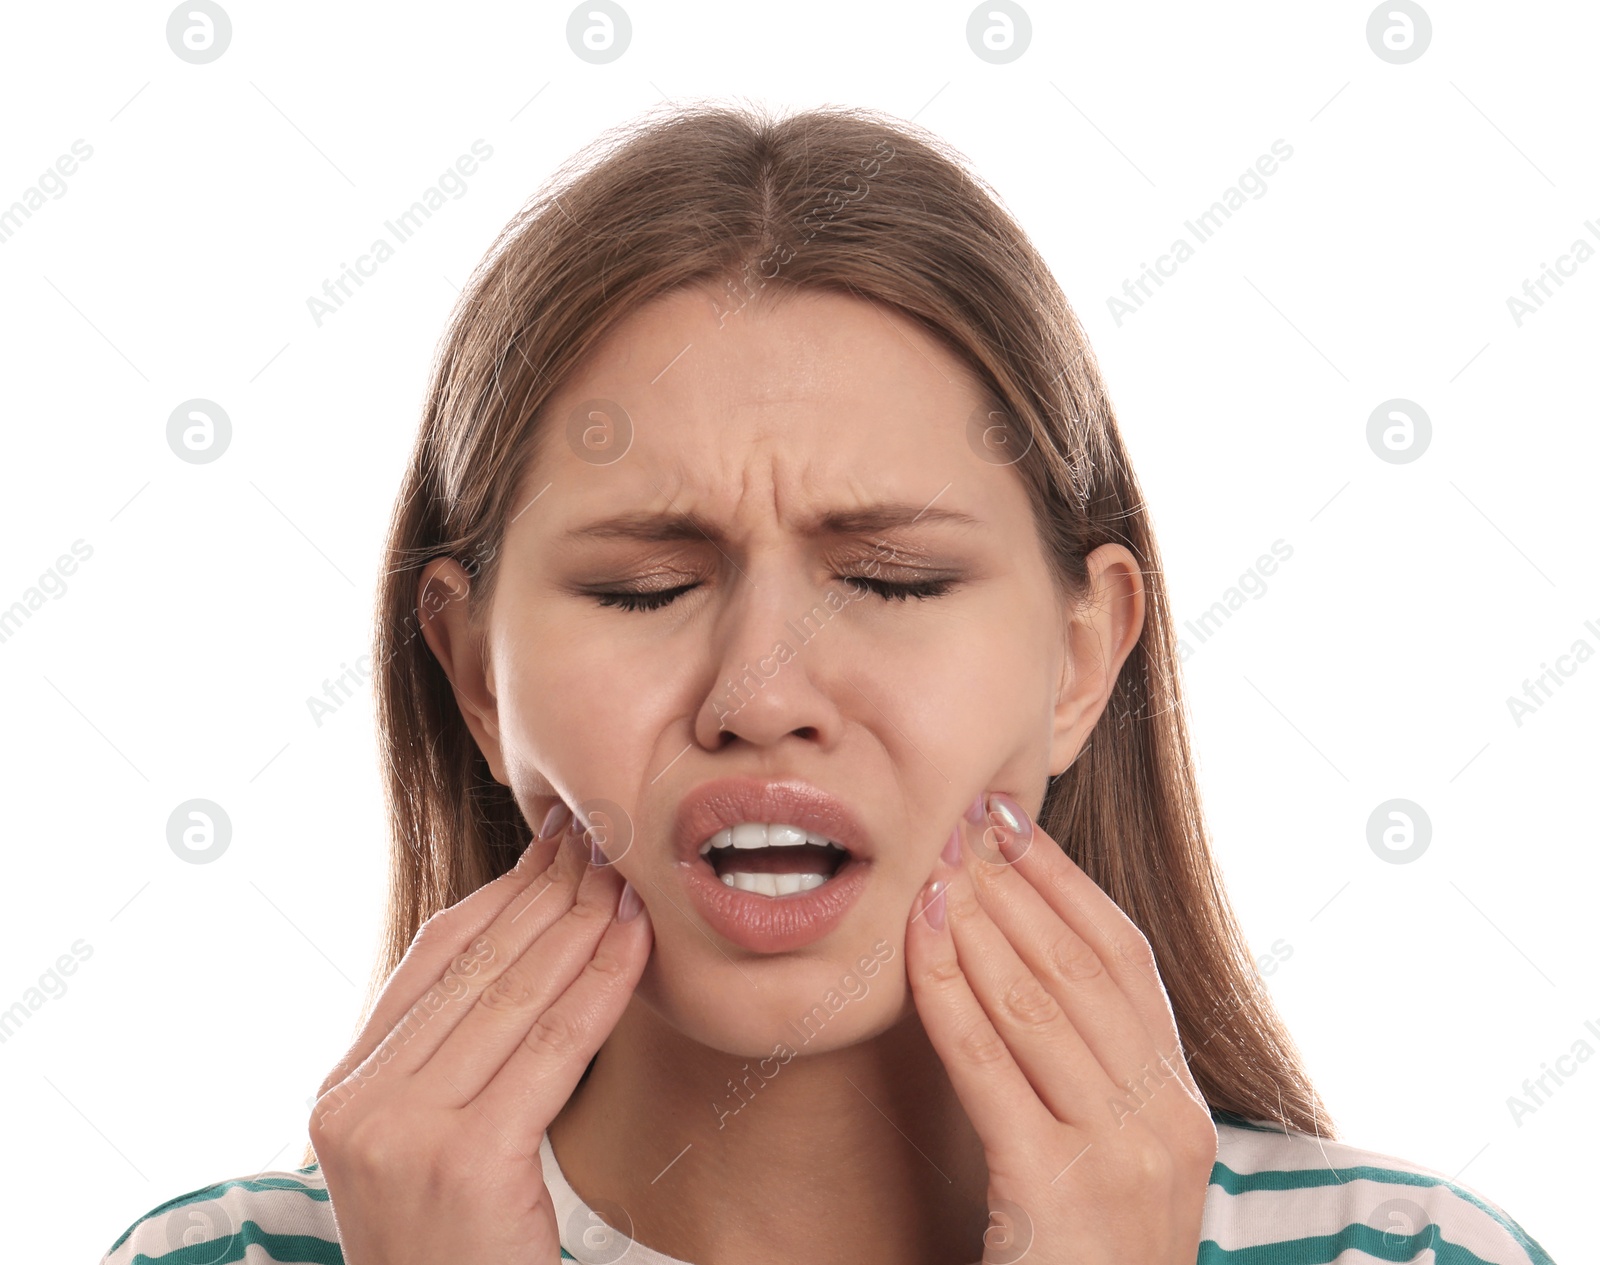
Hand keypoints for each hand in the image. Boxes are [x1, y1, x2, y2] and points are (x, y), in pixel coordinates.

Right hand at [308, 805, 652, 1264]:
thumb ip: (451, 1060)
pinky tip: (636, 941)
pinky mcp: (465, 1160)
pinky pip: (554, 1046)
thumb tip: (525, 947)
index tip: (552, 849)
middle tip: (600, 841)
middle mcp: (358, 1105)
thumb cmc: (457, 1251)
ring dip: (582, 923)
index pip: (431, 961)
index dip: (500, 895)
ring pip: (515, 995)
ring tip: (626, 876)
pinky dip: (602, 984)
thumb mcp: (430, 1145)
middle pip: (475, 967)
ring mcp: (404, 1132)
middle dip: (548, 894)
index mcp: (343, 1092)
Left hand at [905, 791, 1216, 1264]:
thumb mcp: (1107, 1159)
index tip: (1013, 824)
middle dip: (1015, 883)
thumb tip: (1024, 963)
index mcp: (1182, 1103)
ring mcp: (1119, 1156)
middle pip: (1081, 967)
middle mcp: (1165, 1118)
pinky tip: (916, 945)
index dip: (1065, 882)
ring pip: (1038, 1003)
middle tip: (962, 819)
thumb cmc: (1083, 1260)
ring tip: (933, 862)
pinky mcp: (1056, 1191)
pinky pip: (990, 1067)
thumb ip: (1088, 1074)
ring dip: (978, 921)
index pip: (1125, 960)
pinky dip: (949, 993)